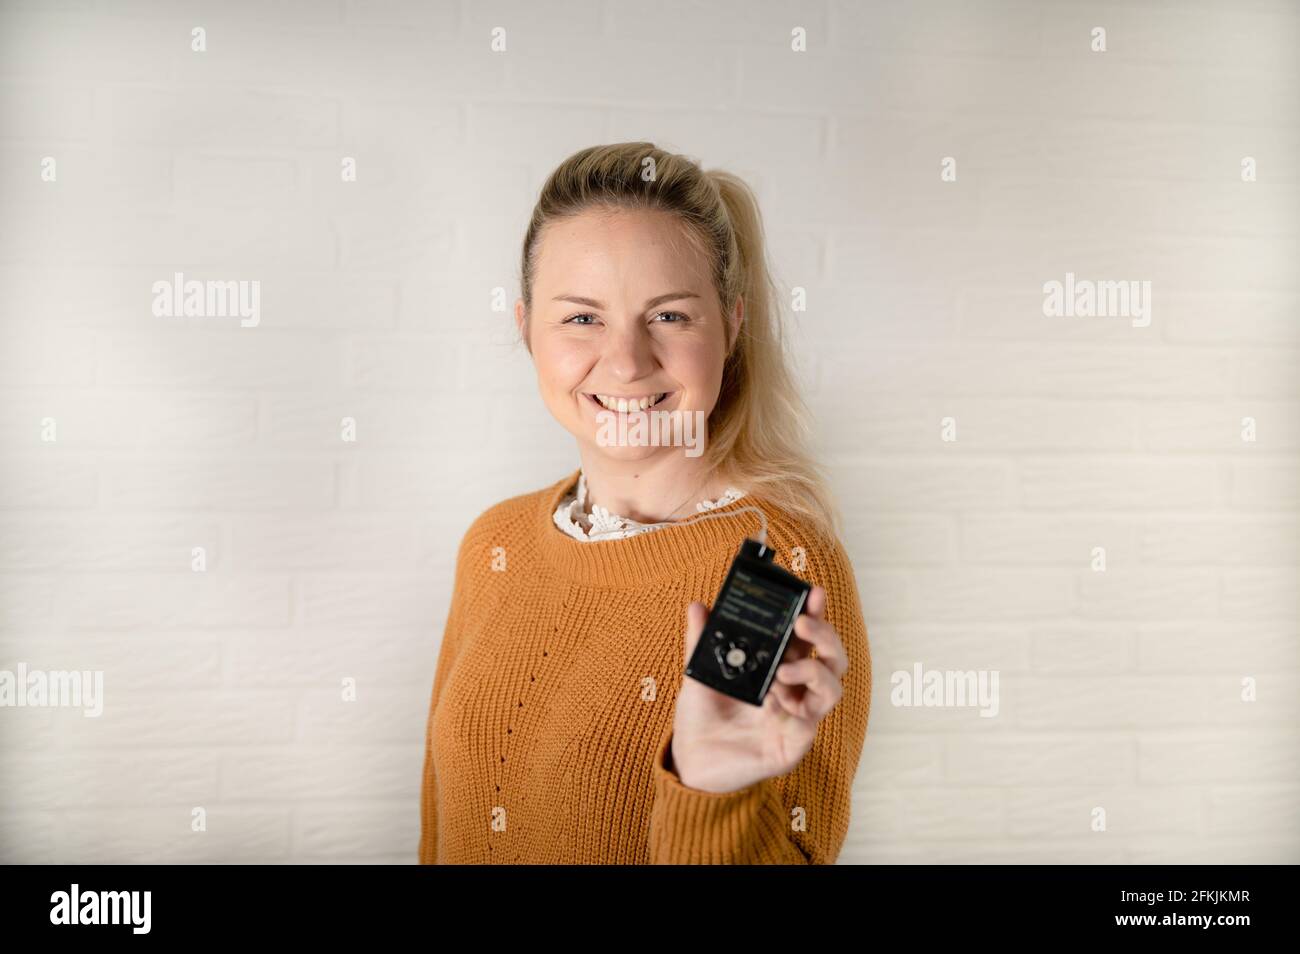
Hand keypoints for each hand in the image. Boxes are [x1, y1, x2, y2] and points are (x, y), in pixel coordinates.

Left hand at [667, 586, 847, 792]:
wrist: (691, 762)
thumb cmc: (701, 718)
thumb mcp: (699, 673)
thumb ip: (702, 641)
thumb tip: (697, 606)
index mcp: (776, 667)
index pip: (804, 636)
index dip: (813, 613)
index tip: (812, 592)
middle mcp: (793, 688)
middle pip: (829, 656)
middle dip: (824, 633)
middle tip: (803, 621)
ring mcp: (798, 714)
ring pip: (833, 684)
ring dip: (815, 668)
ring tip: (785, 667)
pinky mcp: (796, 740)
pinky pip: (813, 715)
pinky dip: (802, 699)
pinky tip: (778, 695)